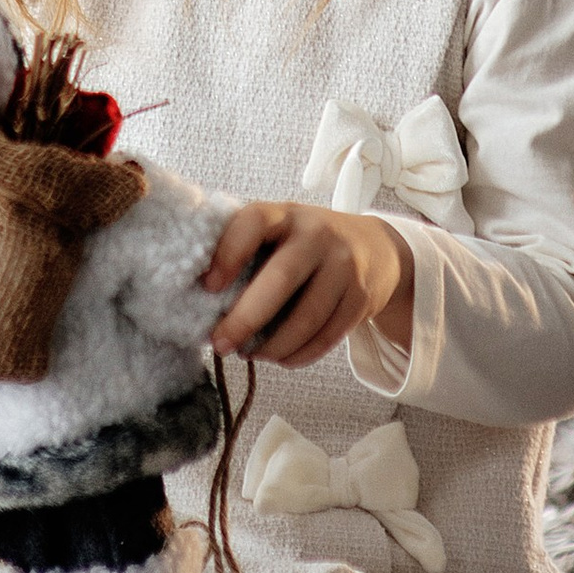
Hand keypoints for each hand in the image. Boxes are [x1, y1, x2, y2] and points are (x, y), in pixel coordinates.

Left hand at [204, 202, 413, 369]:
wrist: (375, 250)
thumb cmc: (307, 243)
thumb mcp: (281, 230)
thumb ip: (248, 247)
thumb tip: (198, 293)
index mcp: (287, 214)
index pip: (254, 222)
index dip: (228, 252)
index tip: (206, 285)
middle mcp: (318, 235)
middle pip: (281, 279)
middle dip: (245, 318)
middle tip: (220, 344)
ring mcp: (345, 267)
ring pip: (307, 318)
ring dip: (272, 346)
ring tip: (249, 353)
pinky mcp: (361, 299)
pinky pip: (327, 338)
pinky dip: (298, 356)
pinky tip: (279, 358)